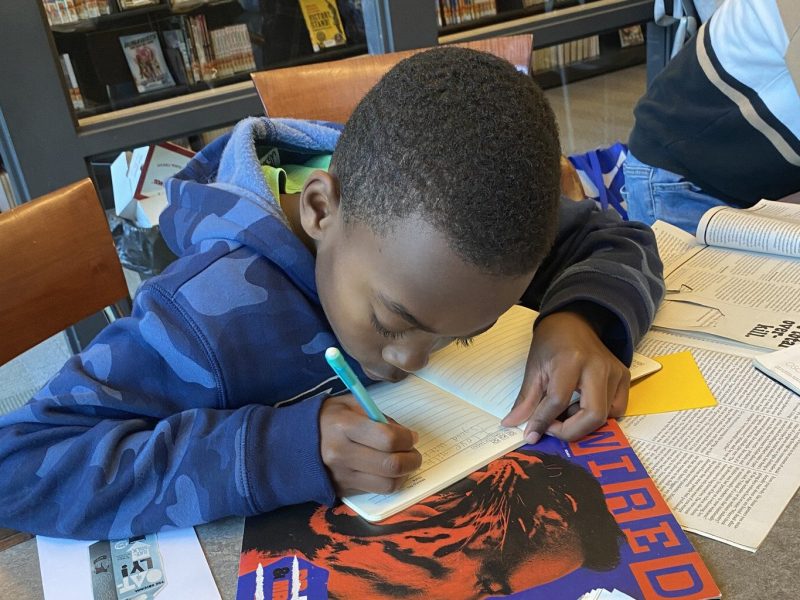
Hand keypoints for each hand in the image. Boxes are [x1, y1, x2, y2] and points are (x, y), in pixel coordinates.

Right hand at [320, 394, 421, 495]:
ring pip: (387, 483)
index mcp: (344, 427)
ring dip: (405, 474)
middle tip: (414, 452)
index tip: (412, 436)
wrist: (291, 444)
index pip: (387, 439)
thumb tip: (403, 433)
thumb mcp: (348, 405)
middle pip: (390, 464)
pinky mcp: (343, 489)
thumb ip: (376, 416)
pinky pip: (377, 490)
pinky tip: (390, 472)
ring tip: (405, 463)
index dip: (407, 438)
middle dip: (412, 459)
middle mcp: (342, 454)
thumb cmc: (325, 419)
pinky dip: (391, 482)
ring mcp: (342, 475)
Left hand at [501, 311, 629, 442]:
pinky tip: (580, 406)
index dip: (543, 422)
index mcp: (571, 360)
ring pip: (606, 416)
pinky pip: (617, 409)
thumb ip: (525, 400)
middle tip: (552, 428)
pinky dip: (599, 416)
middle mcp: (598, 366)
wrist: (573, 322)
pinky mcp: (624, 377)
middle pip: (593, 415)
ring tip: (565, 411)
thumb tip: (512, 425)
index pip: (558, 401)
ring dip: (583, 423)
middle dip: (570, 431)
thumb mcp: (534, 368)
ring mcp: (615, 372)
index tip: (531, 434)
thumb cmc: (551, 343)